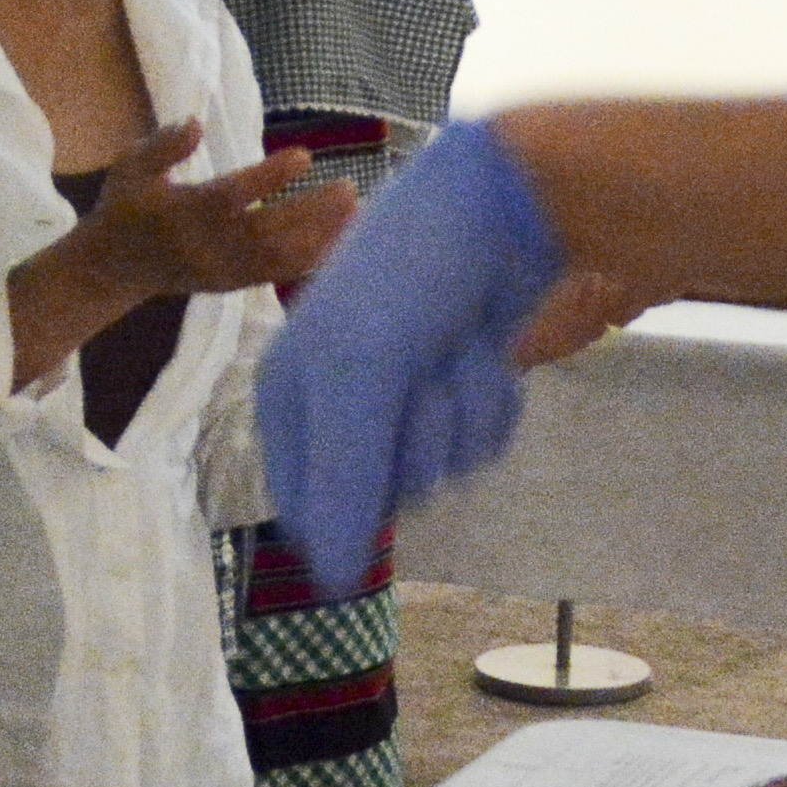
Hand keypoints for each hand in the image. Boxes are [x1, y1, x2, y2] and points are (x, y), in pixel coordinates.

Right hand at [70, 121, 351, 304]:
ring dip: (324, 236)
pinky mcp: (236, 283)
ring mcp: (226, 269)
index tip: (305, 156)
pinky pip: (281, 273)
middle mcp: (209, 246)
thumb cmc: (127, 206)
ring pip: (282, 257)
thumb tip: (196, 123)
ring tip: (358, 208)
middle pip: (269, 232)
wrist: (117, 268)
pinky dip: (316, 257)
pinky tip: (344, 236)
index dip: (269, 178)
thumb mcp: (129, 166)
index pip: (233, 197)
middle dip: (313, 212)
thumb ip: (162, 145)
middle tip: (350, 187)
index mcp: (184, 213)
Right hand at [249, 119, 569, 595]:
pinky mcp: (459, 392)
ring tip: (454, 346)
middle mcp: (340, 406)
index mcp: (286, 396)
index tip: (381, 452)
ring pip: (440, 472)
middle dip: (415, 442)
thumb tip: (334, 584)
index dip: (351, 500)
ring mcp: (404, 402)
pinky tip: (484, 348)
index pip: (306, 507)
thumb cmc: (408, 273)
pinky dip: (492, 402)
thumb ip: (344, 477)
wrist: (499, 202)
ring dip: (460, 415)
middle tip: (418, 373)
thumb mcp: (359, 372)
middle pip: (382, 498)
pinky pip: (480, 444)